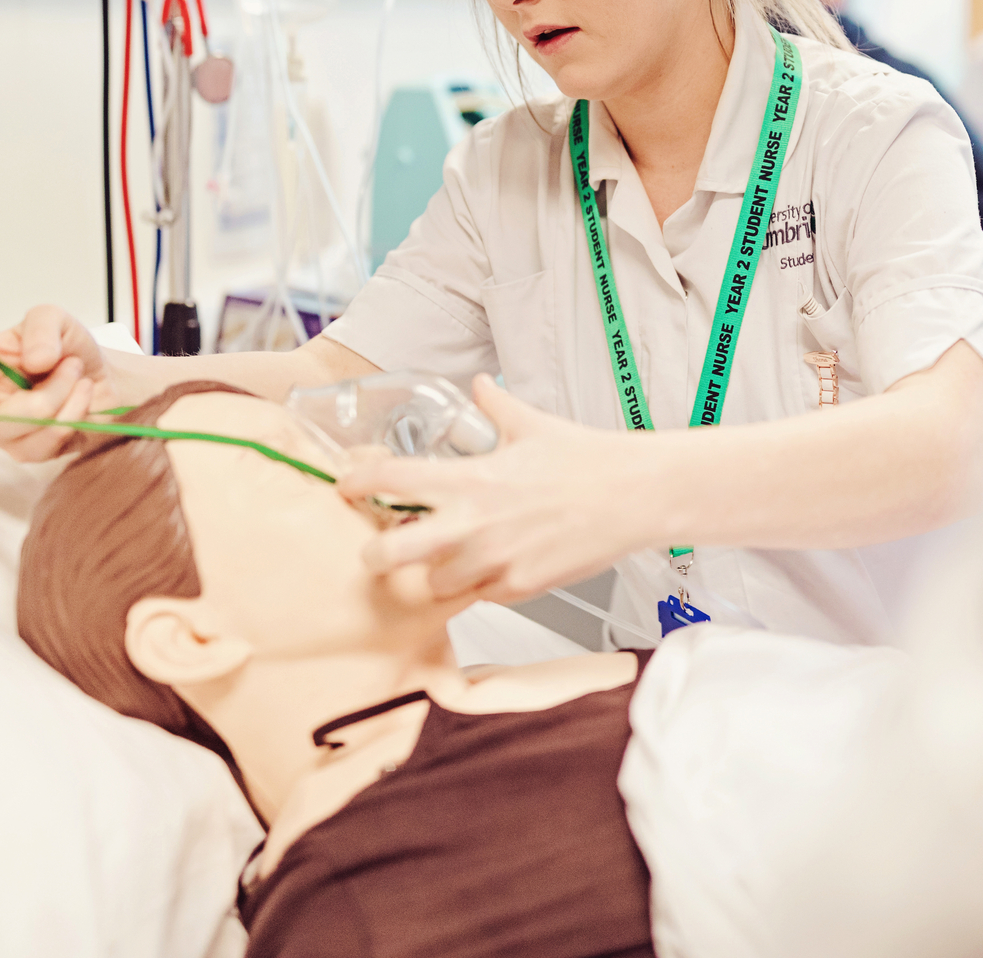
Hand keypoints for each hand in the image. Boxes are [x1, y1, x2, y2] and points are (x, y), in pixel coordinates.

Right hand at [0, 306, 118, 461]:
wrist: (108, 383)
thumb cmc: (69, 351)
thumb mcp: (57, 321)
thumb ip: (42, 330)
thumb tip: (34, 361)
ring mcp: (0, 428)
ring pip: (26, 416)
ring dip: (61, 391)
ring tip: (74, 374)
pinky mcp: (25, 451)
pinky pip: (50, 435)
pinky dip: (75, 410)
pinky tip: (80, 397)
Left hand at [338, 377, 665, 602]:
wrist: (635, 495)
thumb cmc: (588, 459)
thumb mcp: (532, 424)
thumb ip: (495, 406)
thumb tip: (480, 385)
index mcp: (469, 478)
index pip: (391, 480)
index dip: (358, 482)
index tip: (347, 485)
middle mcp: (473, 524)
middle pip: (389, 554)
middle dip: (374, 555)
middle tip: (379, 550)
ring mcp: (494, 561)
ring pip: (433, 585)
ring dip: (435, 574)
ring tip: (452, 557)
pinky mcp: (519, 588)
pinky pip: (480, 597)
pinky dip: (481, 586)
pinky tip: (496, 564)